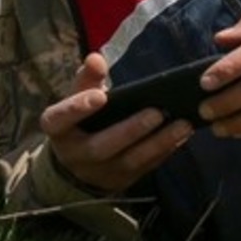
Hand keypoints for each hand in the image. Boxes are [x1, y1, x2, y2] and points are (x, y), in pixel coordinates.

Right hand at [39, 52, 194, 192]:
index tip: (100, 96)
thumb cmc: (81, 120)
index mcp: (58, 129)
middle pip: (101, 147)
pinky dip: (164, 152)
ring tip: (182, 125)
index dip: (77, 108)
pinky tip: (181, 137)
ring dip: (157, 143)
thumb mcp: (78, 97)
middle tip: (156, 112)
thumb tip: (96, 58)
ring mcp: (98, 173)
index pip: (59, 120)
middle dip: (130, 130)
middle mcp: (75, 155)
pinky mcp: (120, 182)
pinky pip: (144, 168)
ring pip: (128, 162)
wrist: (79, 162)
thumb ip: (88, 78)